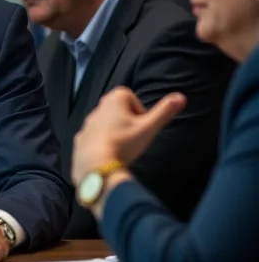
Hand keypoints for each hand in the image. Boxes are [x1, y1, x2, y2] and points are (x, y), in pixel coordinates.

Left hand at [72, 87, 186, 185]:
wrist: (96, 165)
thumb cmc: (124, 143)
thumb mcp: (149, 128)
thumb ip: (164, 112)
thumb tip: (181, 97)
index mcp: (113, 99)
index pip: (131, 97)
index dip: (140, 111)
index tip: (142, 126)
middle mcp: (97, 107)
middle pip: (119, 110)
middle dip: (128, 122)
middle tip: (135, 138)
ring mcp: (87, 123)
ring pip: (106, 124)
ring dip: (115, 132)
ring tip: (123, 148)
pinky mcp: (80, 137)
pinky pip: (94, 137)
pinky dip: (102, 143)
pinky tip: (109, 155)